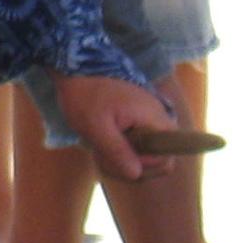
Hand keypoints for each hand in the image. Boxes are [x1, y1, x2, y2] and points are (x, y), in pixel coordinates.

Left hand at [51, 73, 171, 183]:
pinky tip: (102, 141)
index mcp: (154, 120)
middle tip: (101, 153)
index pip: (166, 161)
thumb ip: (117, 151)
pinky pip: (137, 145)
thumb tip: (136, 174)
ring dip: (120, 157)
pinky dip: (120, 148)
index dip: (142, 167)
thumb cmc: (85, 95)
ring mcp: (150, 120)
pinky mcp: (140, 120)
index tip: (118, 156)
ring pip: (144, 156)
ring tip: (99, 144)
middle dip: (128, 164)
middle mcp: (159, 121)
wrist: (76, 68)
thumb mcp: (96, 127)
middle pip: (155, 162)